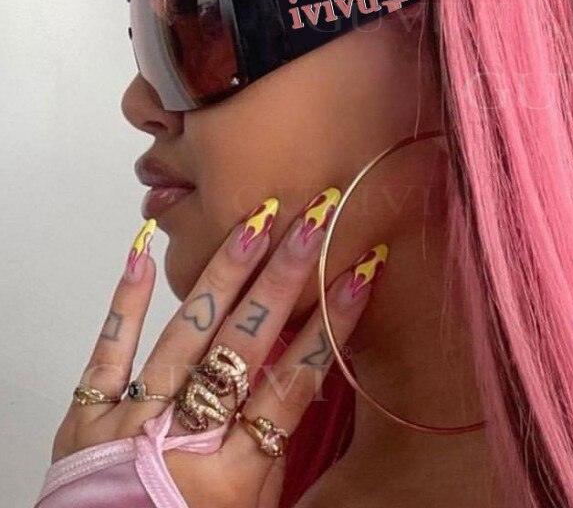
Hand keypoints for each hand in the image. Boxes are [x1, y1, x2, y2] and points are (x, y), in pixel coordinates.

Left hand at [51, 188, 386, 507]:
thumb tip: (300, 376)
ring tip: (253, 224)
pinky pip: (107, 354)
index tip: (358, 275)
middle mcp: (182, 442)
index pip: (292, 384)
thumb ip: (273, 446)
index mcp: (232, 477)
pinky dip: (125, 304)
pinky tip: (141, 255)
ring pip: (184, 337)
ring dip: (223, 277)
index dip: (328, 326)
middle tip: (311, 224)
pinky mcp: (86, 418)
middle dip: (282, 280)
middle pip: (242, 348)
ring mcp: (130, 424)